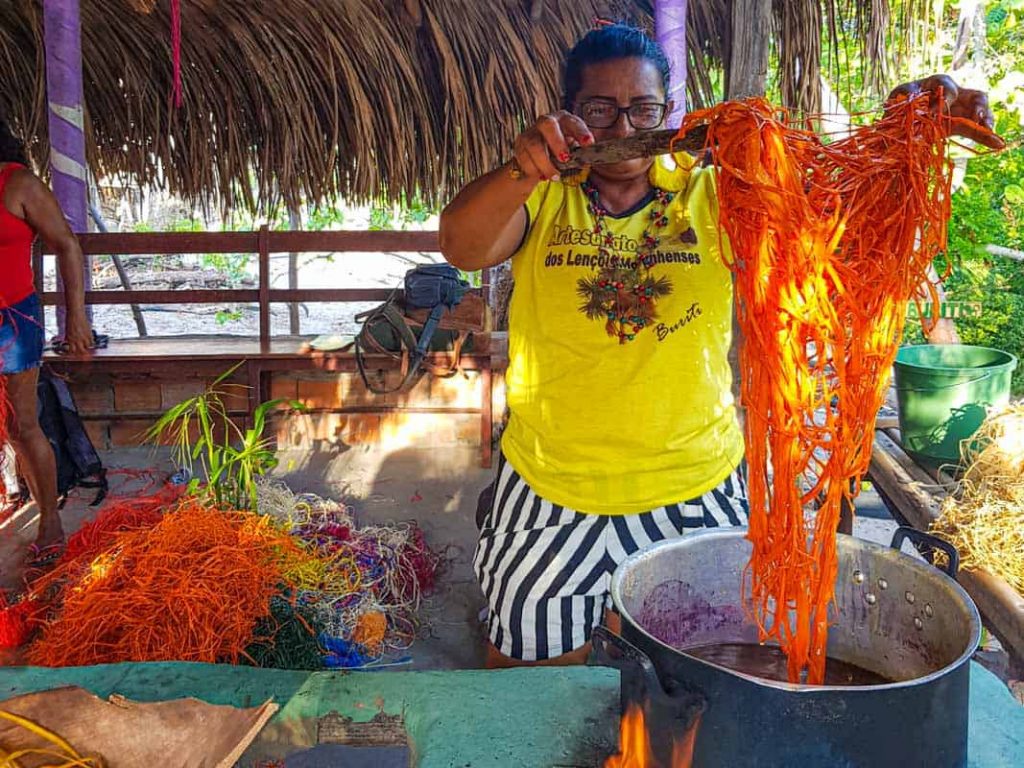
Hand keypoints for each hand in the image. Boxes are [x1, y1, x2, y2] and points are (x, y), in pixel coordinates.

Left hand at [60, 311, 93, 355]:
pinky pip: (92, 341)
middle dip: (83, 353)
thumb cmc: (70, 320)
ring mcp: (84, 336)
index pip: (72, 350)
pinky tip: (90, 341)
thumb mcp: (67, 330)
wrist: (76, 313)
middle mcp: (77, 339)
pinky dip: (91, 342)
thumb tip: (69, 341)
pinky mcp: (89, 333)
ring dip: (87, 347)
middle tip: (84, 354)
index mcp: (70, 339)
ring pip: (88, 346)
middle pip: (81, 351)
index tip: (75, 353)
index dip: (74, 353)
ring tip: (86, 345)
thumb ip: (68, 337)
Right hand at [512, 111, 593, 181]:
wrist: (538, 159)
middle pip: (548, 125)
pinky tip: (542, 177)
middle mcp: (545, 123)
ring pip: (534, 145)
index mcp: (564, 121)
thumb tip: (587, 162)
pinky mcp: (519, 146)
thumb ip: (580, 154)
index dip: (581, 132)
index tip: (589, 143)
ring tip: (555, 177)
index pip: (572, 122)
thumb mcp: (573, 151)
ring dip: (545, 163)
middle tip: (565, 159)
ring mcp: (530, 133)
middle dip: (557, 142)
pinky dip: (533, 170)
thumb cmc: (560, 153)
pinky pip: (523, 158)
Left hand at [887, 75, 1004, 148]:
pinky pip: (976, 128)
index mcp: (935, 84)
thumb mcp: (896, 99)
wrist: (896, 121)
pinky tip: (994, 143)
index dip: (943, 98)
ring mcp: (959, 109)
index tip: (934, 114)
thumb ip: (900, 101)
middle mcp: (953, 94)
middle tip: (975, 118)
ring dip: (986, 119)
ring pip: (980, 110)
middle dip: (977, 106)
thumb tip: (906, 107)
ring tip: (987, 129)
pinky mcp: (958, 124)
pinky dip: (984, 134)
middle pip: (973, 95)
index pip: (945, 85)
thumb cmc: (897, 104)